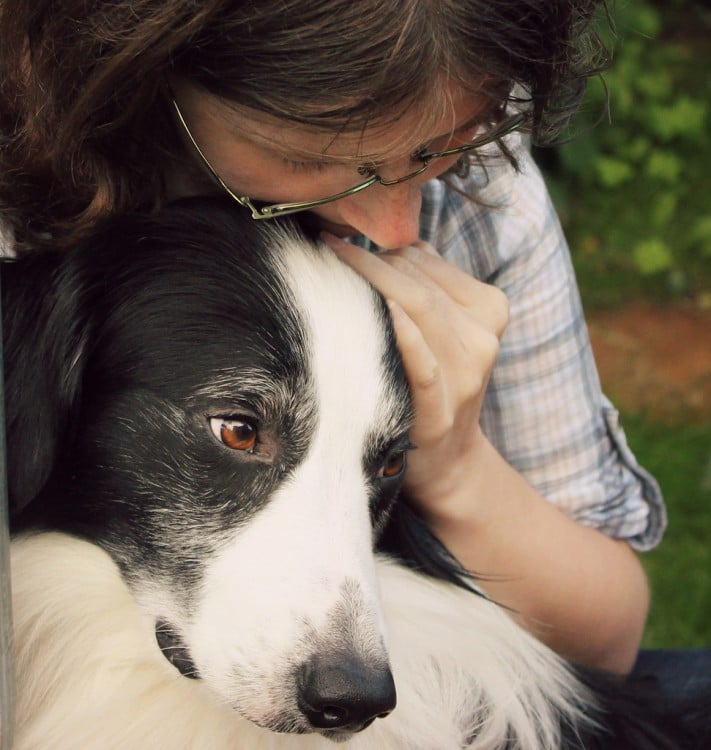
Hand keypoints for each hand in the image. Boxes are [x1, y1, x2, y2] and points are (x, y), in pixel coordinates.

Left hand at [323, 235, 508, 520]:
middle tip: (326, 242)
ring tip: (333, 260)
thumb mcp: (446, 329)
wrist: (447, 458)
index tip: (342, 236)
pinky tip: (385, 310)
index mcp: (489, 308)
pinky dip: (407, 337)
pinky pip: (424, 366)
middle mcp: (483, 338)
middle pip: (420, 284)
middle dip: (370, 259)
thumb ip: (429, 283)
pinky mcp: (441, 411)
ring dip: (376, 281)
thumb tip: (393, 239)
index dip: (384, 247)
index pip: (428, 262)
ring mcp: (466, 375)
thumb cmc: (435, 381)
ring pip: (421, 311)